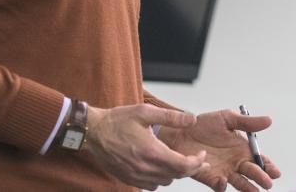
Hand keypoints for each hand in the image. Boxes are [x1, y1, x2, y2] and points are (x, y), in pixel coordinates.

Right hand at [86, 104, 208, 189]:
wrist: (94, 132)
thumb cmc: (118, 121)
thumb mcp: (145, 112)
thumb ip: (171, 117)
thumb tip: (192, 120)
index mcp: (152, 152)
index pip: (183, 166)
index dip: (197, 162)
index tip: (202, 155)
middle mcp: (145, 168)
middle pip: (177, 176)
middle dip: (190, 168)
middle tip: (198, 160)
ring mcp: (136, 176)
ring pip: (165, 182)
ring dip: (175, 173)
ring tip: (179, 161)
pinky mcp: (129, 179)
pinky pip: (151, 185)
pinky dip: (160, 178)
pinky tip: (160, 166)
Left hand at [159, 109, 281, 191]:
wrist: (181, 131)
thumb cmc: (204, 124)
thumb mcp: (228, 119)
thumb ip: (248, 122)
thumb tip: (268, 120)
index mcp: (242, 149)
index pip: (259, 160)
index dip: (268, 166)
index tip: (275, 171)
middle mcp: (235, 162)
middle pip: (252, 173)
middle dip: (261, 178)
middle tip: (267, 182)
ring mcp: (223, 171)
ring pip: (239, 182)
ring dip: (247, 187)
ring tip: (255, 191)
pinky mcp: (209, 177)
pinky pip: (218, 185)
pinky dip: (222, 186)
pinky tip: (225, 181)